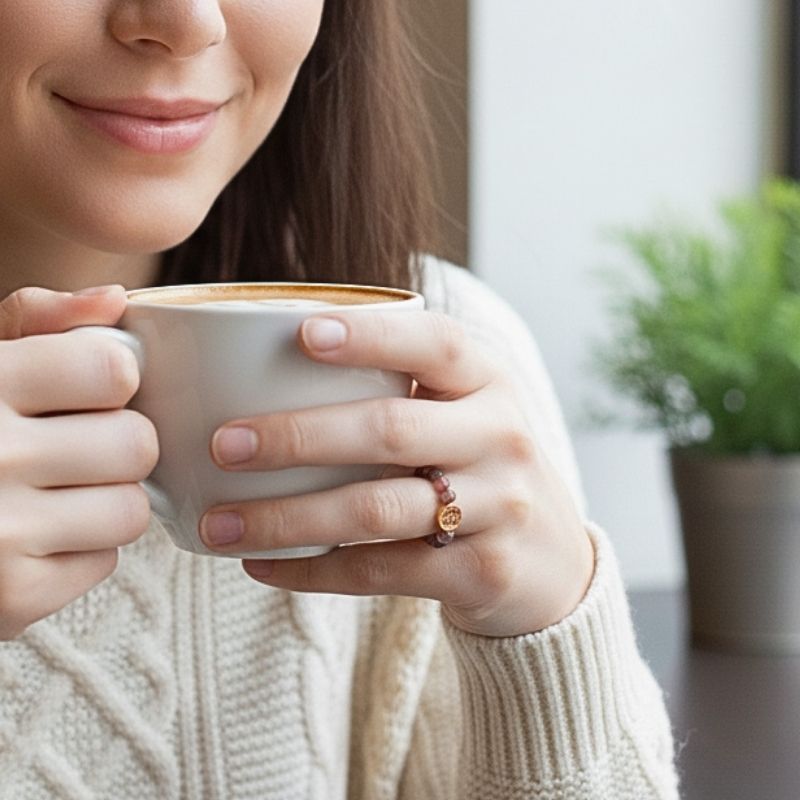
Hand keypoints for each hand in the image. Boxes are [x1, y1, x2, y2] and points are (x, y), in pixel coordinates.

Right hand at [0, 286, 158, 639]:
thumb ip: (34, 320)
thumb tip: (115, 299)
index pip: (114, 370)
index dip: (110, 377)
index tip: (81, 388)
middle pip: (136, 444)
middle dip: (115, 443)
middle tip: (69, 447)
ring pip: (132, 509)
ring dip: (104, 500)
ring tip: (52, 493)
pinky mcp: (13, 601)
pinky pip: (105, 561)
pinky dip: (80, 550)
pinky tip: (32, 537)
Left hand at [202, 311, 594, 637]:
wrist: (553, 564)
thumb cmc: (480, 469)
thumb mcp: (464, 414)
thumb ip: (400, 391)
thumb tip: (267, 372)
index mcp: (490, 382)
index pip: (436, 344)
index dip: (372, 335)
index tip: (301, 333)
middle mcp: (501, 437)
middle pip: (392, 429)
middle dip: (299, 436)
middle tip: (225, 443)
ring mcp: (497, 508)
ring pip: (377, 510)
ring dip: (288, 517)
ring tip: (217, 523)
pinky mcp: (480, 573)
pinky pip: (381, 572)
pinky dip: (313, 572)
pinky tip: (261, 565)